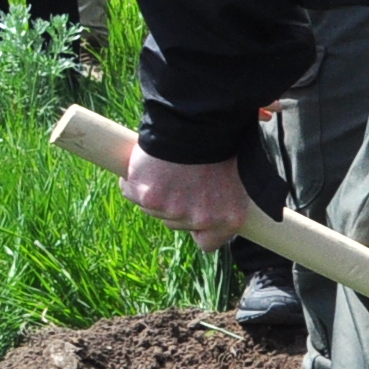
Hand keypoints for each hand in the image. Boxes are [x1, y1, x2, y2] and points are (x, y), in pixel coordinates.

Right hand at [120, 149, 253, 250]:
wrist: (196, 124)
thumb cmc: (220, 147)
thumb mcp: (237, 180)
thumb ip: (225, 202)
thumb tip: (213, 212)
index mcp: (228, 220)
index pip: (207, 243)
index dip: (198, 228)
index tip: (195, 212)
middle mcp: (200, 220)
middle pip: (176, 224)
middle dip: (176, 205)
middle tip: (183, 179)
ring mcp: (172, 210)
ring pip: (153, 210)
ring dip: (155, 193)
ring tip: (168, 169)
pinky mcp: (147, 197)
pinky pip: (131, 193)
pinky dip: (133, 181)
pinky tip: (147, 165)